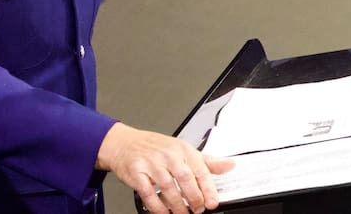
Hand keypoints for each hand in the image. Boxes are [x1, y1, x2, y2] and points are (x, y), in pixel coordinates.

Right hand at [96, 122, 232, 213]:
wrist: (122, 144)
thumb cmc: (153, 147)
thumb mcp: (181, 150)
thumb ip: (206, 161)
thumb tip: (229, 165)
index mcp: (181, 148)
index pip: (200, 169)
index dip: (208, 189)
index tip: (212, 202)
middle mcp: (166, 154)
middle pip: (185, 178)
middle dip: (194, 198)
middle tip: (198, 209)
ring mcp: (150, 163)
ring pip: (168, 187)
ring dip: (177, 206)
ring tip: (183, 213)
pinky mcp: (136, 173)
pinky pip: (149, 193)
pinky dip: (158, 207)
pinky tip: (163, 212)